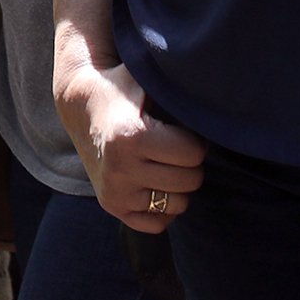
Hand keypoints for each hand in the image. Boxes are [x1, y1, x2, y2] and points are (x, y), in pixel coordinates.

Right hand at [59, 50, 204, 232]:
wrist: (80, 106)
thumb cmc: (123, 88)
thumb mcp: (146, 76)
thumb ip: (177, 81)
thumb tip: (220, 81)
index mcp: (131, 136)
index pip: (194, 153)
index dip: (194, 140)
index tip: (182, 129)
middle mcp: (120, 168)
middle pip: (189, 181)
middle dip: (188, 163)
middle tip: (174, 146)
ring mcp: (114, 191)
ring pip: (178, 204)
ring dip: (178, 185)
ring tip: (163, 163)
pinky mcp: (112, 206)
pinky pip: (157, 224)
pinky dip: (163, 208)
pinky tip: (154, 183)